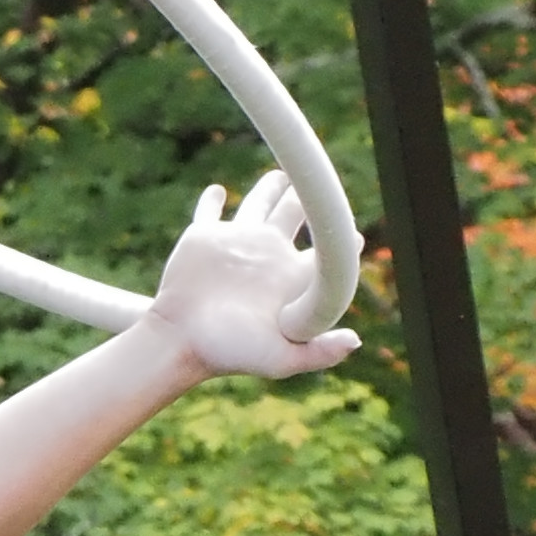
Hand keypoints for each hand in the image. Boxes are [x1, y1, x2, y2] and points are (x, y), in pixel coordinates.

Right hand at [145, 171, 360, 381]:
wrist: (180, 341)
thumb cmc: (229, 353)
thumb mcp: (280, 359)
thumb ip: (319, 352)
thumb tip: (356, 341)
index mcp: (290, 278)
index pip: (325, 252)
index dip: (343, 240)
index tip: (355, 233)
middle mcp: (267, 256)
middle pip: (294, 215)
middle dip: (305, 199)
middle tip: (315, 186)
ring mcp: (235, 243)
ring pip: (258, 205)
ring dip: (270, 189)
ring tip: (281, 176)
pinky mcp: (203, 237)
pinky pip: (209, 212)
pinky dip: (213, 200)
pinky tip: (218, 191)